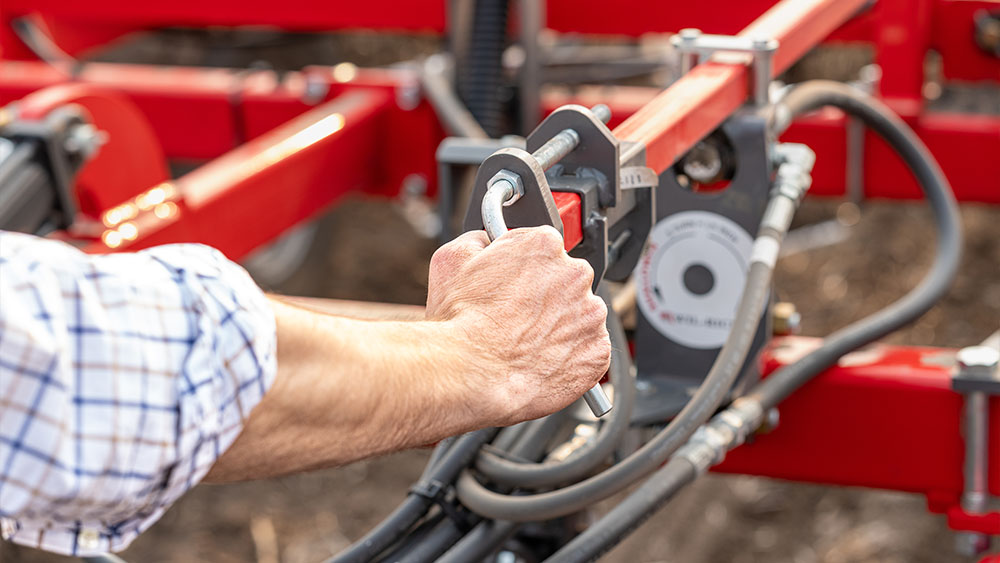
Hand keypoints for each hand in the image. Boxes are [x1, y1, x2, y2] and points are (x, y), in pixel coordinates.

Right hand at [426, 226, 610, 426]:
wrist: (472, 373)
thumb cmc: (461, 321)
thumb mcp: (451, 259)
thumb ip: (478, 240)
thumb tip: (487, 241)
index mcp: (544, 245)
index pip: (544, 247)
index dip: (526, 269)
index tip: (515, 285)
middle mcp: (575, 274)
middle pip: (567, 280)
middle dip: (547, 296)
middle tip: (518, 317)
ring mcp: (591, 315)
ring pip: (580, 316)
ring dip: (561, 326)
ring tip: (527, 342)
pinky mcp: (598, 352)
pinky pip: (589, 350)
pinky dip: (572, 357)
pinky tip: (543, 360)